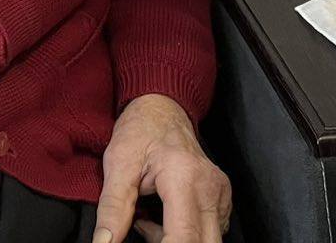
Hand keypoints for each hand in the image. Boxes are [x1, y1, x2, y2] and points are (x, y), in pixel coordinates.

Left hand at [93, 94, 231, 242]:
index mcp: (184, 178)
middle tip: (143, 227)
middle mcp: (210, 188)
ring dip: (177, 241)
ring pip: (207, 241)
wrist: (163, 107)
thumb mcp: (118, 165)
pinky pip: (209, 231)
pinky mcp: (223, 198)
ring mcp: (221, 194)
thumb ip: (113, 208)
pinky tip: (165, 217)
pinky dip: (185, 234)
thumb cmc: (140, 131)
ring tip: (149, 220)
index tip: (141, 240)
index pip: (184, 238)